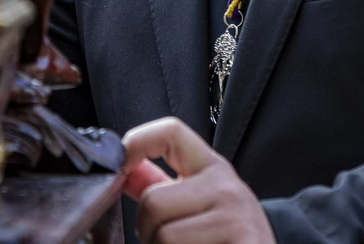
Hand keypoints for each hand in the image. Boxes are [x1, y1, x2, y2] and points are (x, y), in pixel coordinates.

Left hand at [122, 117, 274, 243]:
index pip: (171, 131)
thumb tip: (124, 171)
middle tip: (166, 240)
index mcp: (212, 168)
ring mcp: (236, 218)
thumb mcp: (199, 202)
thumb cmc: (229, 236)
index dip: (136, 142)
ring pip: (162, 236)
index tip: (121, 167)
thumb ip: (161, 186)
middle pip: (153, 201)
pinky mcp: (242, 243)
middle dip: (147, 229)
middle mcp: (227, 187)